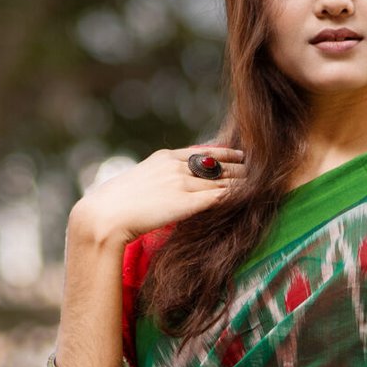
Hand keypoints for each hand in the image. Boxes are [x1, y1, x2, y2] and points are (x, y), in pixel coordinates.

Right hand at [70, 139, 244, 243]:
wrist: (105, 215)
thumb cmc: (114, 205)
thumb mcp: (138, 183)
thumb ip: (156, 181)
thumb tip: (163, 191)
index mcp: (163, 158)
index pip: (200, 152)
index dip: (223, 153)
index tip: (239, 153)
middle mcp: (175, 166)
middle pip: (215, 164)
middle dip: (239, 165)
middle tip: (260, 165)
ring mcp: (181, 183)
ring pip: (221, 179)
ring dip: (243, 180)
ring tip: (261, 181)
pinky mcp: (186, 202)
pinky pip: (218, 196)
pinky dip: (234, 195)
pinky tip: (248, 196)